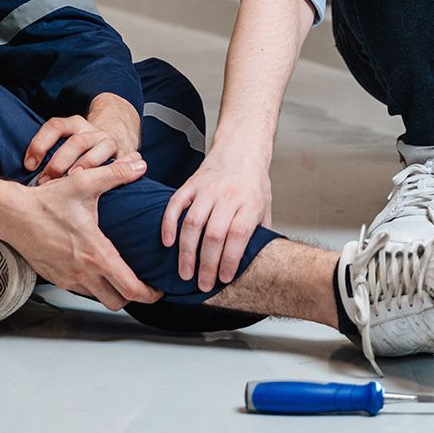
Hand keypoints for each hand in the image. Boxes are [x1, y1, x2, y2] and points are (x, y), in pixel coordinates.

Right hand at [0, 156, 163, 310]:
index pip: (130, 288)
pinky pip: (79, 289)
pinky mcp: (54, 277)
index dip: (149, 294)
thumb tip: (139, 165)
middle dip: (132, 297)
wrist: (11, 214)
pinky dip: (91, 285)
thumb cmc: (45, 201)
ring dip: (110, 291)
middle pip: (116, 301)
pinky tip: (93, 267)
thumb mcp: (83, 183)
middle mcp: (82, 272)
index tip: (158, 290)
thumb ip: (115, 175)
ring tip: (119, 276)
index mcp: (95, 254)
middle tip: (142, 285)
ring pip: (97, 298)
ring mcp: (66, 277)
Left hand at [23, 93, 139, 181]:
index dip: (40, 144)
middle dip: (59, 163)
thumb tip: (24, 177)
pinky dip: (106, 173)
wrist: (117, 134)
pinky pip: (115, 164)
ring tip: (71, 182)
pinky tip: (98, 185)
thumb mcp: (65, 142)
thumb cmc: (81, 149)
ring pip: (94, 152)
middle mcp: (90, 130)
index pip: (55, 126)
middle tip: (46, 182)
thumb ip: (48, 153)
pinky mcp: (122, 154)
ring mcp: (106, 142)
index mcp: (73, 124)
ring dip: (82, 168)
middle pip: (75, 142)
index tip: (29, 165)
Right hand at [159, 147, 272, 292]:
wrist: (241, 148)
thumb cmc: (253, 182)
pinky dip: (169, 224)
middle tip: (202, 284)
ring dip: (186, 251)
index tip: (224, 278)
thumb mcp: (266, 206)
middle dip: (207, 264)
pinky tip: (167, 242)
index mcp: (250, 203)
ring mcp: (207, 189)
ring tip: (185, 272)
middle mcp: (228, 196)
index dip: (230, 260)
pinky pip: (175, 204)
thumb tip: (258, 264)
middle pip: (214, 234)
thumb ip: (260, 233)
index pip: (239, 236)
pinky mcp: (191, 184)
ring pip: (193, 223)